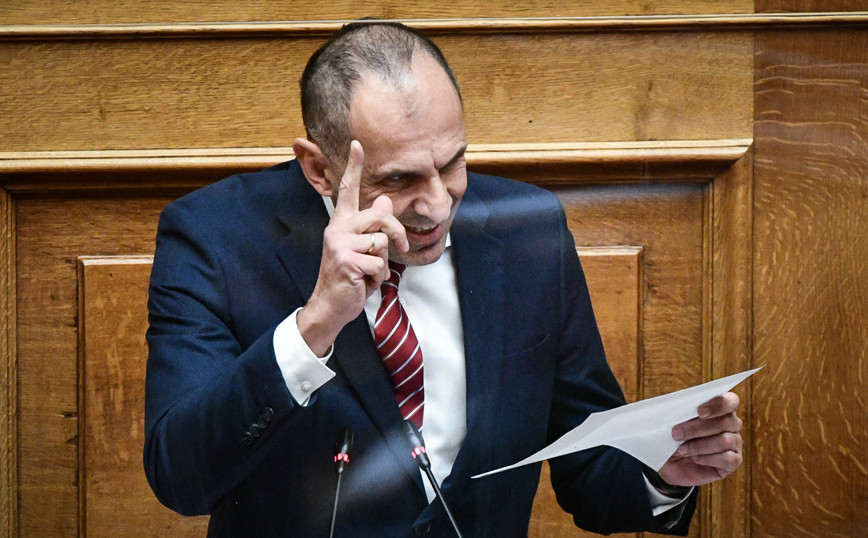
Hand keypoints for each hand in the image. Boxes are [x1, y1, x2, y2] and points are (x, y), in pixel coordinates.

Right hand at [297, 140, 408, 354]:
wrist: (331, 305)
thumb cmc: (349, 277)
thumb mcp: (363, 249)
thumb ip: (373, 227)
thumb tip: (385, 201)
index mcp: (342, 223)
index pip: (348, 190)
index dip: (353, 166)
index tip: (357, 143)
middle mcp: (337, 228)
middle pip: (381, 217)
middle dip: (397, 235)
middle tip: (402, 250)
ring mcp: (340, 243)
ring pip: (382, 243)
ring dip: (383, 265)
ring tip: (368, 273)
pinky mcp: (346, 260)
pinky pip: (379, 264)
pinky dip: (377, 278)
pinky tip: (363, 282)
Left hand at [657, 392, 742, 486]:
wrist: (672, 463)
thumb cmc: (675, 438)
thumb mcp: (672, 424)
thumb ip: (678, 412)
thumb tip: (674, 408)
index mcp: (720, 409)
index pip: (730, 401)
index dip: (717, 404)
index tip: (699, 411)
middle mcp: (732, 425)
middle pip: (725, 422)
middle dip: (697, 428)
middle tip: (676, 433)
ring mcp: (735, 444)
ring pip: (725, 441)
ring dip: (700, 445)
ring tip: (682, 449)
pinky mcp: (734, 462)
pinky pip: (728, 459)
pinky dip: (708, 458)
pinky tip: (695, 458)